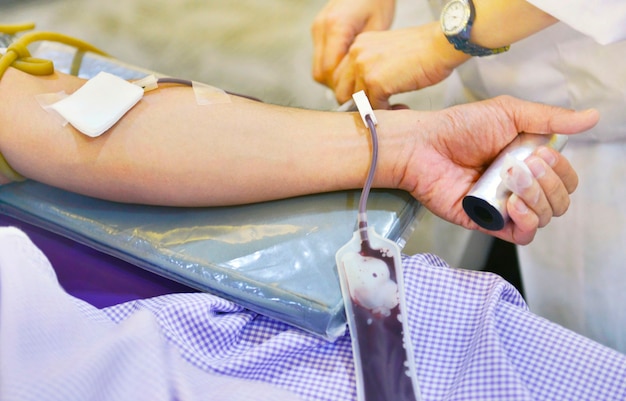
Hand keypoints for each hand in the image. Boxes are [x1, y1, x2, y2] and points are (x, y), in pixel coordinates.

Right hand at [311, 0, 395, 89]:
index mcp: (336, 27)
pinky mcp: (317, 30)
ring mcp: (317, 28)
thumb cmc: (377, 1)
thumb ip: (364, 56)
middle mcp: (321, 28)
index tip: (358, 96)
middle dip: (337, 86)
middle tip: (357, 91)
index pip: (329, 71)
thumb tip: (357, 84)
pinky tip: (348, 67)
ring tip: (354, 80)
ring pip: (318, 69)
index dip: (342, 87)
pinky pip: (320, 58)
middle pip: (320, 73)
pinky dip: (331, 67)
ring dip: (333, 78)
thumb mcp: (378, 29)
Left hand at [330, 22, 467, 108]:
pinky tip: (400, 105)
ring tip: (390, 107)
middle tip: (375, 109)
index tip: (366, 101)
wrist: (441, 45)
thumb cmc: (423, 51)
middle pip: (342, 92)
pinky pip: (373, 108)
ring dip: (372, 109)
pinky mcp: (375, 82)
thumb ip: (371, 69)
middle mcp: (356, 54)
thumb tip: (363, 95)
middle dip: (358, 104)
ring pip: (357, 102)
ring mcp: (363, 68)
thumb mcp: (387, 55)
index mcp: (358, 46)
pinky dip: (386, 112)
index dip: (353, 93)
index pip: (342, 78)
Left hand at [380, 96, 599, 243]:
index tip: (541, 154)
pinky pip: (522, 236)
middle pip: (560, 201)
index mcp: (529, 163)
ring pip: (545, 217)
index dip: (562, 171)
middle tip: (522, 164)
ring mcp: (505, 206)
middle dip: (549, 183)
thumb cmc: (459, 127)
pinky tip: (515, 205)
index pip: (566, 179)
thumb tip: (592, 117)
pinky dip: (527, 222)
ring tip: (511, 178)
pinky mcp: (487, 223)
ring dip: (537, 197)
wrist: (423, 146)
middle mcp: (521, 187)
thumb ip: (550, 119)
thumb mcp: (509, 113)